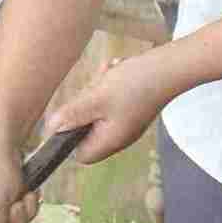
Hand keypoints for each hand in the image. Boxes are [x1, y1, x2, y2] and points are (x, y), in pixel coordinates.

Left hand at [43, 51, 176, 165]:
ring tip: (108, 76)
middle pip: (86, 130)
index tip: (69, 114)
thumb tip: (51, 130)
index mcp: (111, 140)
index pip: (80, 155)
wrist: (170, 67)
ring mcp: (125, 121)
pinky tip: (115, 72)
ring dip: (95, 91)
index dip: (68, 139)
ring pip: (96, 110)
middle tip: (94, 89)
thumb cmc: (135, 84)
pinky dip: (107, 85)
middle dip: (84, 106)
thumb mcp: (97, 98)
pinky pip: (108, 99)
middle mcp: (118, 136)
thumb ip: (73, 115)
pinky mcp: (130, 107)